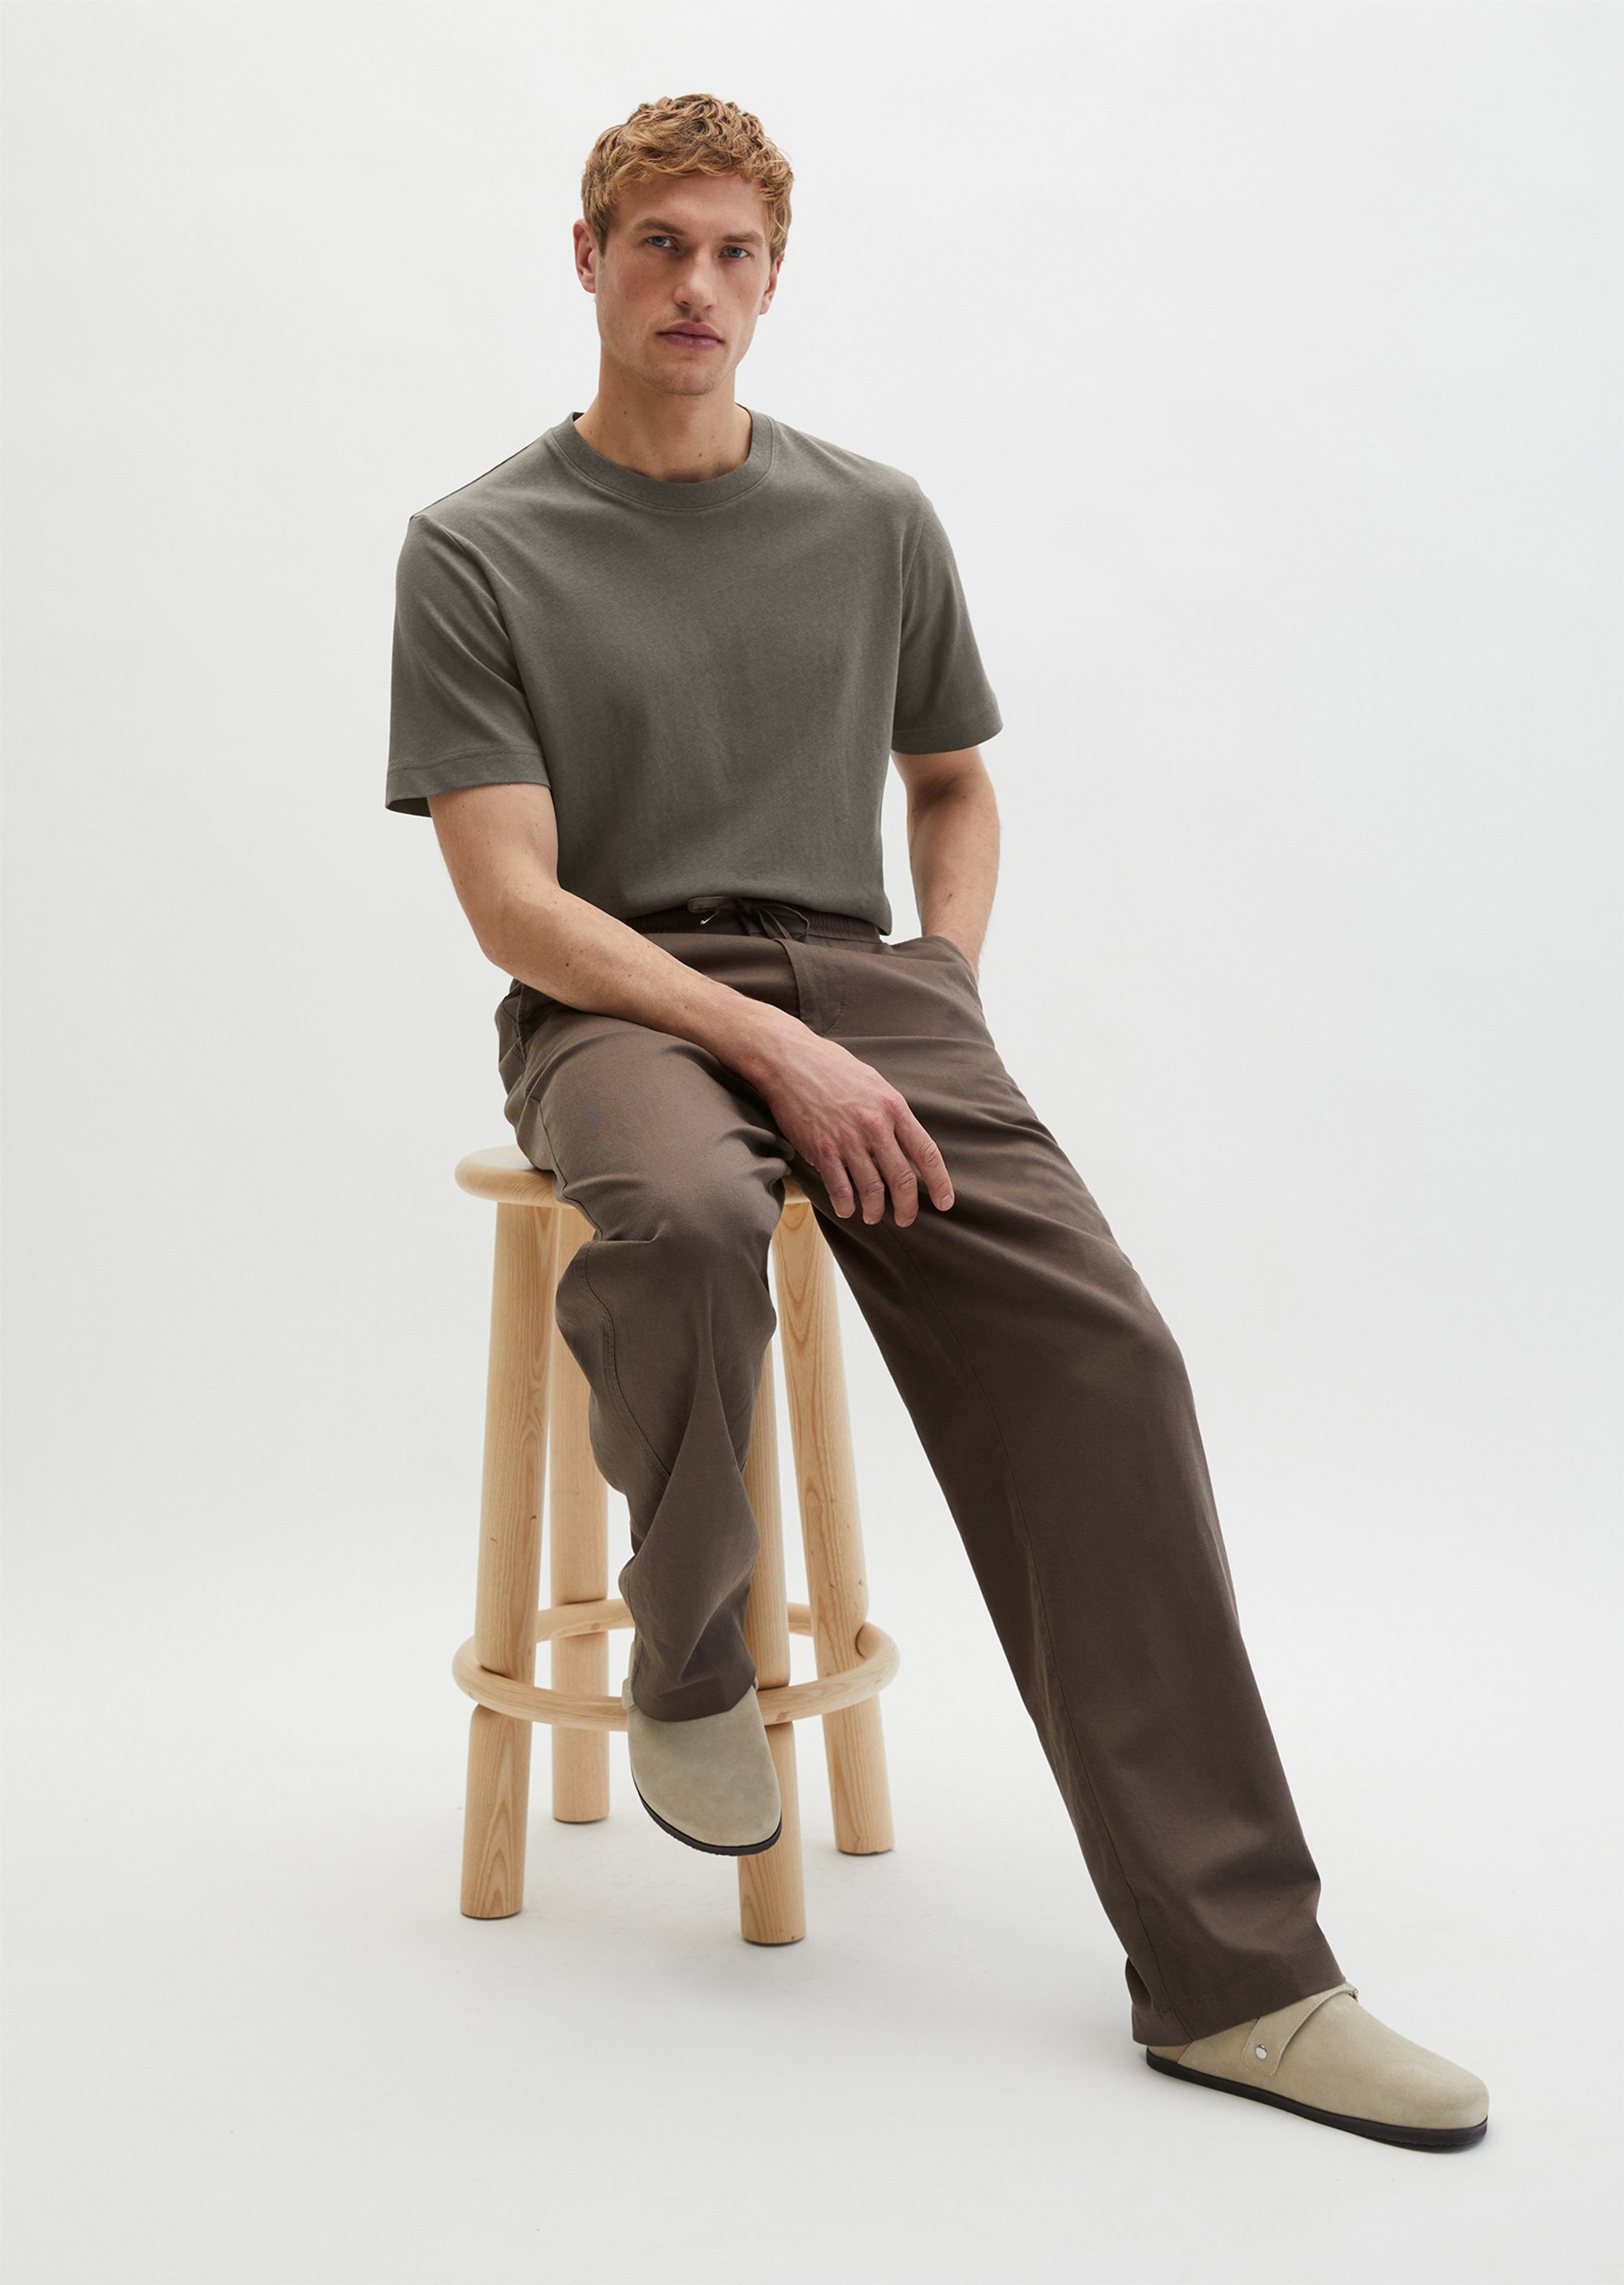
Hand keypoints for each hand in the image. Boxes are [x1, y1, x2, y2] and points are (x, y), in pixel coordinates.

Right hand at [752, 1025, 953, 1225]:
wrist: (790, 1060)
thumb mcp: (874, 1083)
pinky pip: (840, 1188)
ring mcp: (848, 1139)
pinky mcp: (822, 1149)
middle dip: (908, 1207)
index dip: (940, 1182)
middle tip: (905, 1218)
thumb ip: (891, 1113)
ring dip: (875, 1211)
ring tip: (873, 1216)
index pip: (927, 1153)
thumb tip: (903, 1140)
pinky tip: (847, 1209)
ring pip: (872, 1190)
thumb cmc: (832, 1068)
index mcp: (894, 1107)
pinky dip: (846, 1205)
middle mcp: (875, 1125)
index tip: (945, 1202)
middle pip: (902, 1179)